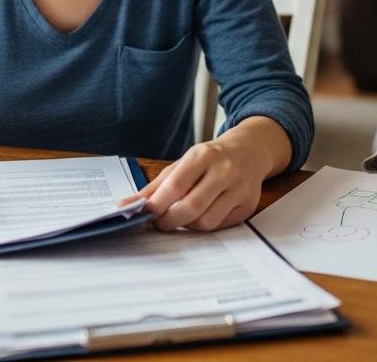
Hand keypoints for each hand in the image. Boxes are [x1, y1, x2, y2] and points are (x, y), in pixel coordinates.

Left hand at [121, 135, 272, 231]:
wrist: (249, 151)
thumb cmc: (210, 159)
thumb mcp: (183, 163)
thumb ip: (156, 186)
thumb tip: (127, 205)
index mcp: (204, 155)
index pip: (176, 185)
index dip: (156, 205)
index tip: (142, 214)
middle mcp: (225, 170)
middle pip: (191, 207)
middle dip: (169, 221)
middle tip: (159, 223)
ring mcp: (240, 188)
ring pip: (206, 222)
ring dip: (187, 225)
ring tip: (182, 216)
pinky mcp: (248, 205)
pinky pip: (220, 226)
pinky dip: (204, 225)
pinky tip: (202, 214)